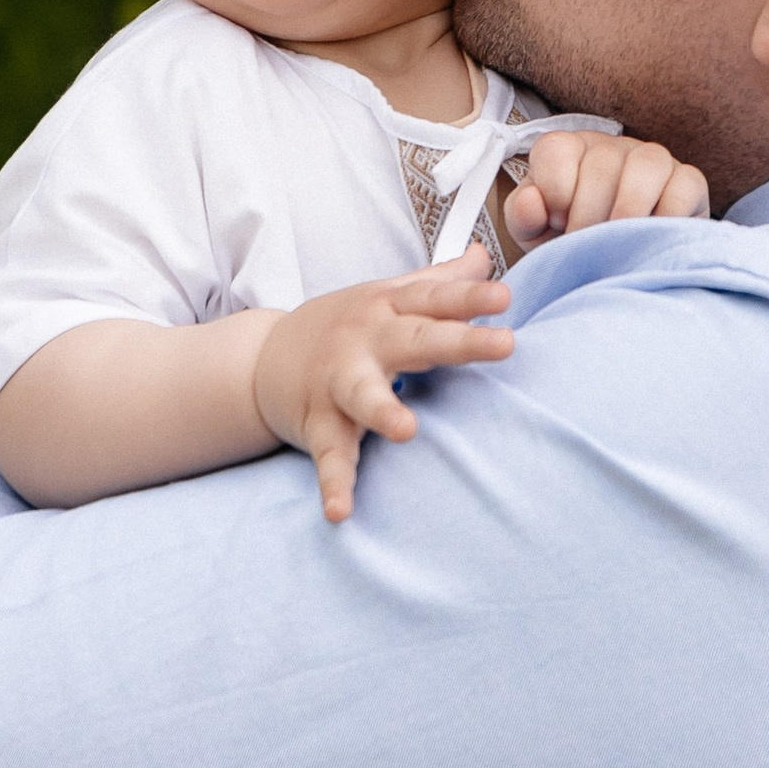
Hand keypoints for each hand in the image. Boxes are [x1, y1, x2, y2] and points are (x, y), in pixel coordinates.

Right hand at [251, 257, 515, 523]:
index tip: (505, 297)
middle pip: (415, 339)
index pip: (433, 299)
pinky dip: (334, 483)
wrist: (261, 359)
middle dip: (458, 342)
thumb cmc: (343, 327)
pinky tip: (340, 511)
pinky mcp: (318, 425)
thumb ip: (438, 280)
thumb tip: (483, 256)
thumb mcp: (387, 295)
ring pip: (362, 396)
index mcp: (386, 308)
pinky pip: (329, 455)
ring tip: (406, 430)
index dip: (469, 297)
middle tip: (506, 345)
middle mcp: (364, 342)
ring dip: (382, 411)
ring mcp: (338, 384)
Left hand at [504, 130, 709, 249]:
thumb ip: (522, 216)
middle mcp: (611, 147)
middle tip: (585, 245)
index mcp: (568, 150)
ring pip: (646, 164)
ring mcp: (653, 159)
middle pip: (601, 162)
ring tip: (617, 243)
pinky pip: (684, 185)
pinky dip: (667, 215)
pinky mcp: (688, 181)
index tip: (556, 224)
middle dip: (589, 213)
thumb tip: (533, 200)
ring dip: (628, 210)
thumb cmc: (574, 240)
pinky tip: (649, 239)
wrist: (620, 262)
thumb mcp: (536, 233)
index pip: (555, 150)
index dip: (553, 191)